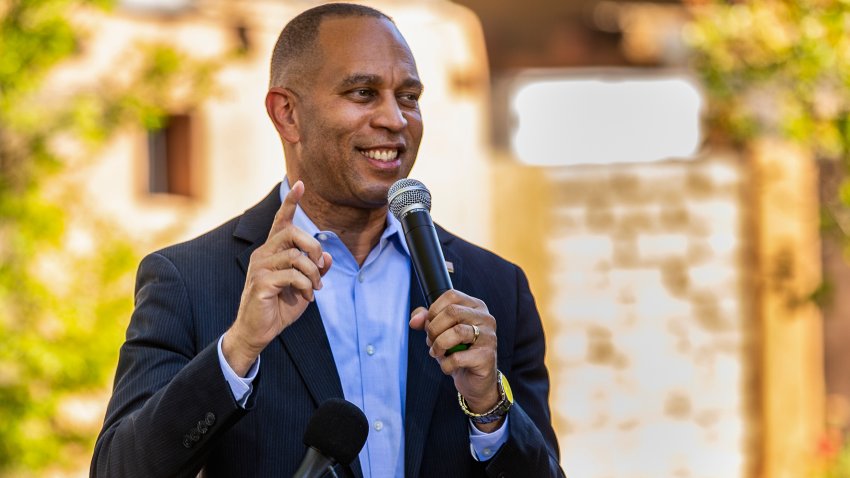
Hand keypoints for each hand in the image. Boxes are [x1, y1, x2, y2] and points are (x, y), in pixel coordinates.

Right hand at [223, 181, 331, 375]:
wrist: (258, 332)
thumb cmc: (279, 308)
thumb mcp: (304, 287)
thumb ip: (316, 271)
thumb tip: (328, 258)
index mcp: (272, 252)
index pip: (281, 221)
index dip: (291, 203)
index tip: (300, 184)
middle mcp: (263, 255)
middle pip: (292, 233)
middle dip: (314, 247)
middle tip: (320, 267)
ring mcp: (260, 268)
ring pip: (295, 255)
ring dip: (313, 273)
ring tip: (315, 288)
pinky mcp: (261, 283)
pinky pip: (292, 275)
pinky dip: (306, 285)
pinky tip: (307, 296)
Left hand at [409, 290, 501, 430]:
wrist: (475, 381)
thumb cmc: (459, 352)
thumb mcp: (440, 332)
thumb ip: (426, 320)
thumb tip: (415, 320)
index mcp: (475, 307)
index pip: (451, 295)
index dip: (434, 309)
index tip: (430, 324)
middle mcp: (486, 318)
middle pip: (452, 312)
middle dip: (434, 329)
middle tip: (431, 341)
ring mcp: (489, 337)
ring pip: (456, 332)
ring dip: (438, 345)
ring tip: (437, 353)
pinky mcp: (487, 357)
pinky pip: (458, 357)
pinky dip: (446, 364)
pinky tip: (448, 366)